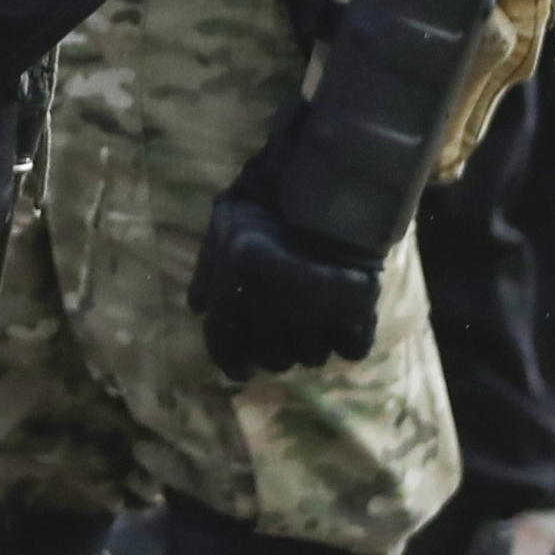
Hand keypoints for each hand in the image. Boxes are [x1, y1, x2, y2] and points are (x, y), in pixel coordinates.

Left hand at [188, 167, 384, 380]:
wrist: (326, 182)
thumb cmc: (270, 200)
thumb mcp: (225, 227)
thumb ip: (208, 271)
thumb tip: (199, 308)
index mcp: (231, 298)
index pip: (225, 348)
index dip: (233, 362)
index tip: (244, 371)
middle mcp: (267, 318)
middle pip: (276, 359)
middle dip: (281, 343)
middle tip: (291, 314)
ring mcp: (312, 321)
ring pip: (313, 355)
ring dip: (316, 336)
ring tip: (321, 301)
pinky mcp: (355, 318)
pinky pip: (351, 347)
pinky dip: (353, 332)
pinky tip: (350, 308)